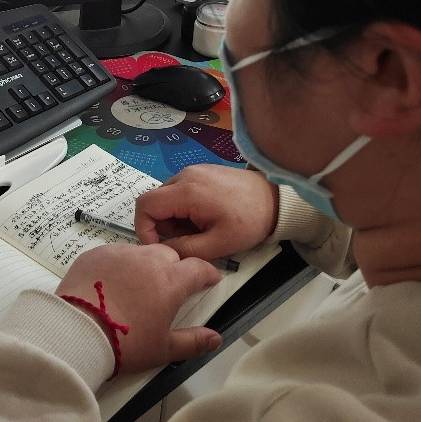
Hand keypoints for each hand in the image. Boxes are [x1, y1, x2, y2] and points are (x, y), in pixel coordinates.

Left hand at [56, 243, 221, 374]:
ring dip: (145, 265)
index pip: (199, 267)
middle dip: (174, 268)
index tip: (209, 279)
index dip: (207, 273)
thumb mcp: (162, 349)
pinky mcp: (96, 254)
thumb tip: (214, 339)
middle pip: (170, 255)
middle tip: (167, 289)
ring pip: (142, 252)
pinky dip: (118, 265)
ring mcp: (120, 254)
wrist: (77, 333)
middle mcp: (147, 260)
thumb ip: (193, 342)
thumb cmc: (122, 343)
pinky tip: (112, 284)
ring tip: (136, 287)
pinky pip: (115, 253)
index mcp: (170, 281)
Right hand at [135, 164, 278, 260]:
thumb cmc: (250, 221)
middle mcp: (185, 175)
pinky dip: (184, 207)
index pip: (145, 206)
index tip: (160, 247)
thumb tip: (164, 251)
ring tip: (199, 230)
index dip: (144, 229)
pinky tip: (204, 217)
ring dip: (174, 217)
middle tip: (186, 240)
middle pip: (155, 201)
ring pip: (166, 197)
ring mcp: (193, 170)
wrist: (276, 199)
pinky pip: (180, 190)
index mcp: (186, 191)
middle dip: (163, 225)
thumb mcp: (219, 243)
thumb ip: (186, 249)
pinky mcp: (201, 171)